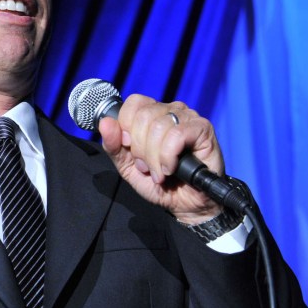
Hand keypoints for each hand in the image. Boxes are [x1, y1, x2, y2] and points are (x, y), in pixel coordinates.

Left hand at [98, 94, 224, 223]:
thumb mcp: (127, 165)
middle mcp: (170, 110)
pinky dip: (168, 156)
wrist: (184, 204)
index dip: (126, 126)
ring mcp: (188, 117)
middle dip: (140, 148)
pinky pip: (176, 135)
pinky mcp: (203, 128)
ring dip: (154, 157)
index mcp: (151, 113)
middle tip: (146, 167)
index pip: (133, 103)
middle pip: (143, 116)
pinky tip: (171, 168)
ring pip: (159, 127)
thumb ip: (113, 145)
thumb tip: (105, 123)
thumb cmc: (157, 182)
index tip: (128, 147)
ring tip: (159, 172)